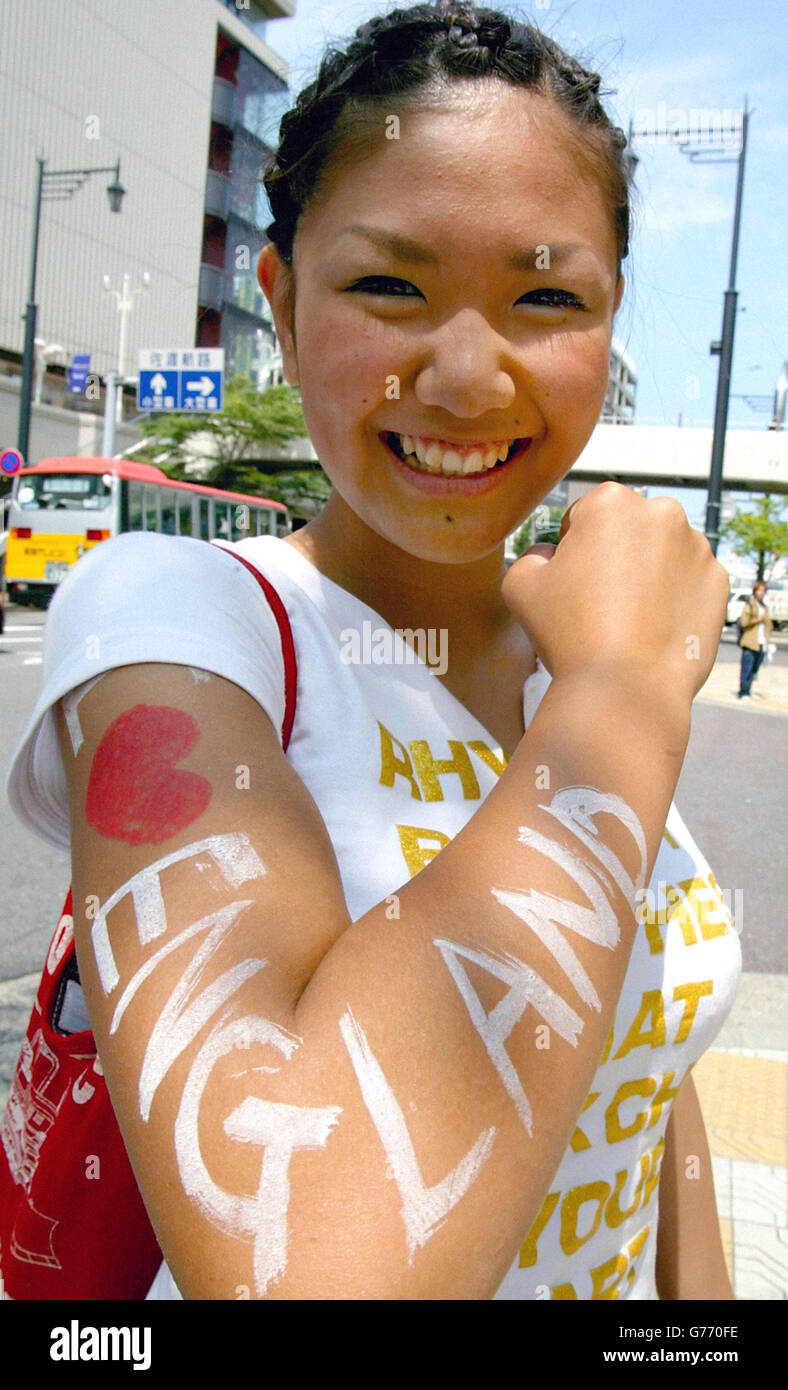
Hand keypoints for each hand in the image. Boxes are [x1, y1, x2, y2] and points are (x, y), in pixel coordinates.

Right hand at [501, 482, 727, 700]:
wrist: (625, 688)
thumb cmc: (569, 632)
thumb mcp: (521, 585)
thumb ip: (532, 555)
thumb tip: (550, 555)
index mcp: (610, 502)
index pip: (585, 515)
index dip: (573, 549)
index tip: (573, 582)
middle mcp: (662, 512)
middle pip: (630, 529)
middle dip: (616, 555)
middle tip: (600, 601)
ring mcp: (697, 547)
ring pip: (664, 553)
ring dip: (649, 574)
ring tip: (630, 620)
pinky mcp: (719, 581)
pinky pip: (690, 581)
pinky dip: (676, 598)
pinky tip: (655, 628)